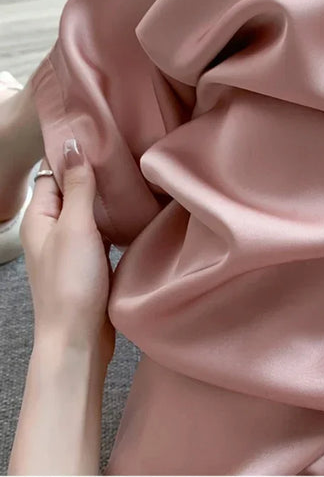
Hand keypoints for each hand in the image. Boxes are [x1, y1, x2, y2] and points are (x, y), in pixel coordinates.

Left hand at [21, 139, 114, 361]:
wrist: (79, 338)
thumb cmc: (72, 283)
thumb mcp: (76, 227)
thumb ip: (77, 186)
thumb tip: (74, 144)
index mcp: (39, 218)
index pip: (54, 173)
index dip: (73, 155)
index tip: (101, 137)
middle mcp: (51, 230)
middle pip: (72, 191)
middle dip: (94, 176)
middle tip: (124, 157)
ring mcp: (70, 248)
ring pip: (88, 212)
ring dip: (105, 200)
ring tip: (131, 181)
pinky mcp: (88, 263)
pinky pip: (100, 232)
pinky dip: (113, 222)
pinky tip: (132, 216)